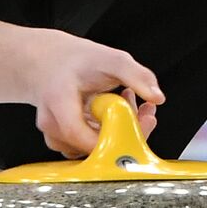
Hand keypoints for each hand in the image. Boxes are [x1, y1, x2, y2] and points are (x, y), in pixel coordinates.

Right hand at [20, 28, 163, 157]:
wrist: (49, 63)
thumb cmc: (76, 61)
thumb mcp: (111, 58)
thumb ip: (136, 75)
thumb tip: (157, 97)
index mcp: (58, 101)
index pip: (79, 135)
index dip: (111, 137)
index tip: (136, 125)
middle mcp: (52, 124)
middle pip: (90, 147)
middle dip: (124, 132)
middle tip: (144, 112)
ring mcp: (56, 136)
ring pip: (93, 149)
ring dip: (118, 132)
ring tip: (128, 105)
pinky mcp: (65, 142)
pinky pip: (91, 146)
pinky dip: (109, 133)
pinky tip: (116, 113)